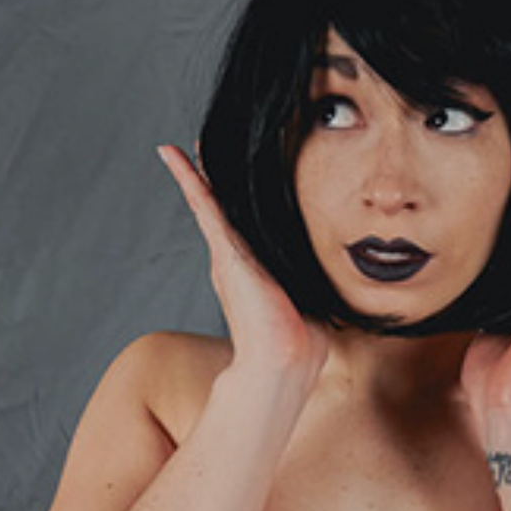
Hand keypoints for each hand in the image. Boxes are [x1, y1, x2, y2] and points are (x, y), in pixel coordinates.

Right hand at [159, 145, 329, 377]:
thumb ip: (316, 291)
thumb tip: (337, 294)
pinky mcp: (224, 250)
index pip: (245, 229)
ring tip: (180, 151)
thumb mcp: (312, 305)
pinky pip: (202, 203)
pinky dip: (187, 176)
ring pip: (208, 203)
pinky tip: (173, 154)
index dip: (238, 204)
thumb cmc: (299, 345)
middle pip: (223, 212)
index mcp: (252, 272)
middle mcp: (235, 261)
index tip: (236, 182)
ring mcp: (227, 254)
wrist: (283, 360)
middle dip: (212, 184)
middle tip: (201, 155)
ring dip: (195, 175)